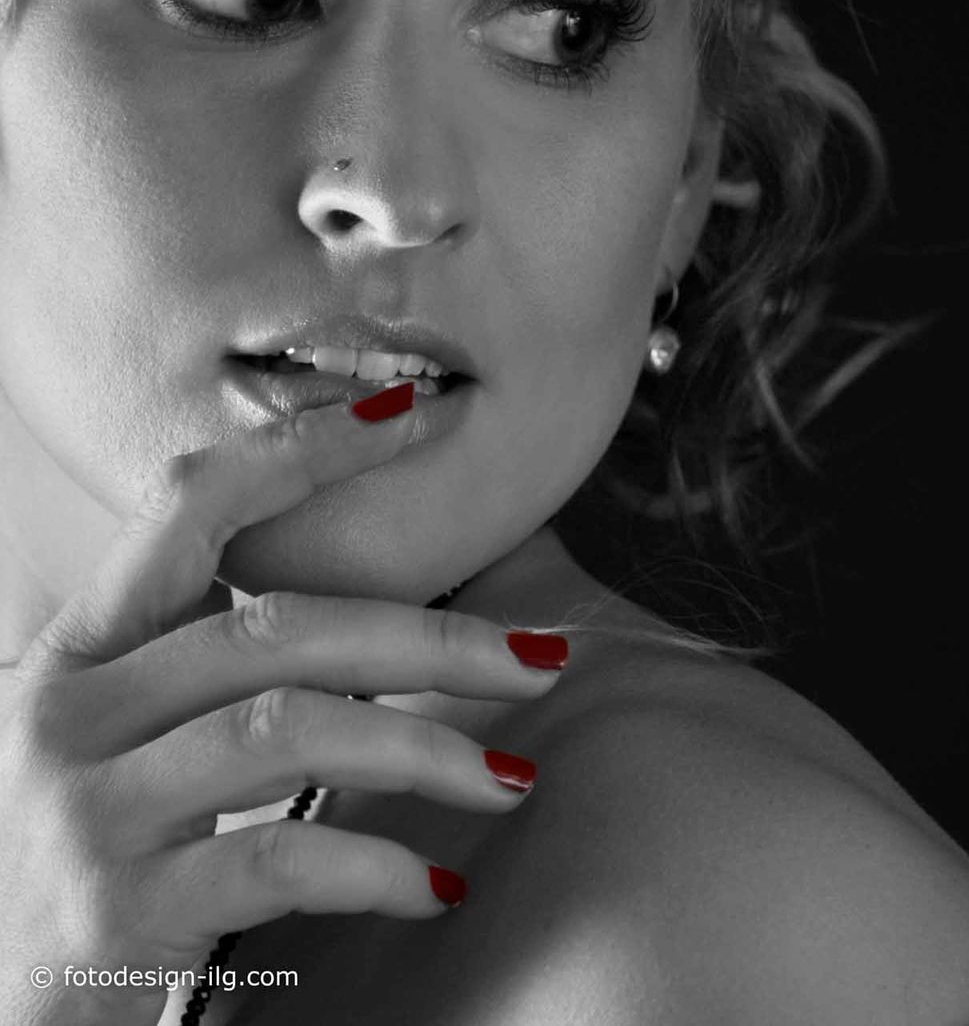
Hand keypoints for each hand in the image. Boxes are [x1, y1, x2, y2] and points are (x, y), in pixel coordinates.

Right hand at [0, 391, 565, 1025]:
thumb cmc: (74, 849)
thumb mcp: (117, 736)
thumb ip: (206, 674)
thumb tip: (371, 632)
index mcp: (85, 649)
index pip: (192, 508)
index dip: (301, 451)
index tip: (406, 412)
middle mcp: (74, 710)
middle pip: (282, 628)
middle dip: (432, 639)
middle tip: (539, 658)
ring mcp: (88, 808)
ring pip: (291, 730)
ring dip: (426, 750)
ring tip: (511, 780)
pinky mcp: (115, 912)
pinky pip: (277, 859)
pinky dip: (375, 867)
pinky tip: (436, 887)